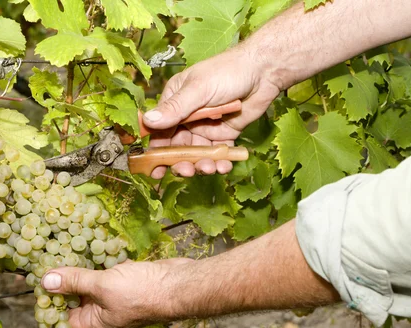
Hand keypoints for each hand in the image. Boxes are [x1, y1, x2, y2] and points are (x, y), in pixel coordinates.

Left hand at [40, 258, 192, 327]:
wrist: (179, 284)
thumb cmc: (142, 293)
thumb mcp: (102, 286)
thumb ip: (74, 282)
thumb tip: (46, 281)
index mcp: (96, 323)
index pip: (63, 319)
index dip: (49, 304)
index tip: (38, 284)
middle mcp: (104, 313)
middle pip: (75, 300)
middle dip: (63, 281)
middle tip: (47, 260)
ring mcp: (117, 296)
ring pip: (91, 283)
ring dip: (80, 268)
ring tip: (62, 248)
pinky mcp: (128, 281)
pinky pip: (107, 273)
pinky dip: (98, 261)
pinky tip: (90, 244)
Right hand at [144, 45, 281, 178]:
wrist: (263, 72)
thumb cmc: (227, 72)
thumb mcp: (198, 89)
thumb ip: (175, 108)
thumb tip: (147, 121)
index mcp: (175, 102)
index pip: (160, 131)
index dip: (156, 151)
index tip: (155, 170)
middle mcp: (187, 117)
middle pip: (177, 147)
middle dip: (180, 162)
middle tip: (186, 171)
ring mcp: (205, 127)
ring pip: (197, 154)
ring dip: (200, 164)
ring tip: (209, 168)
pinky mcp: (224, 135)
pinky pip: (218, 154)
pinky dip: (220, 163)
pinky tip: (223, 166)